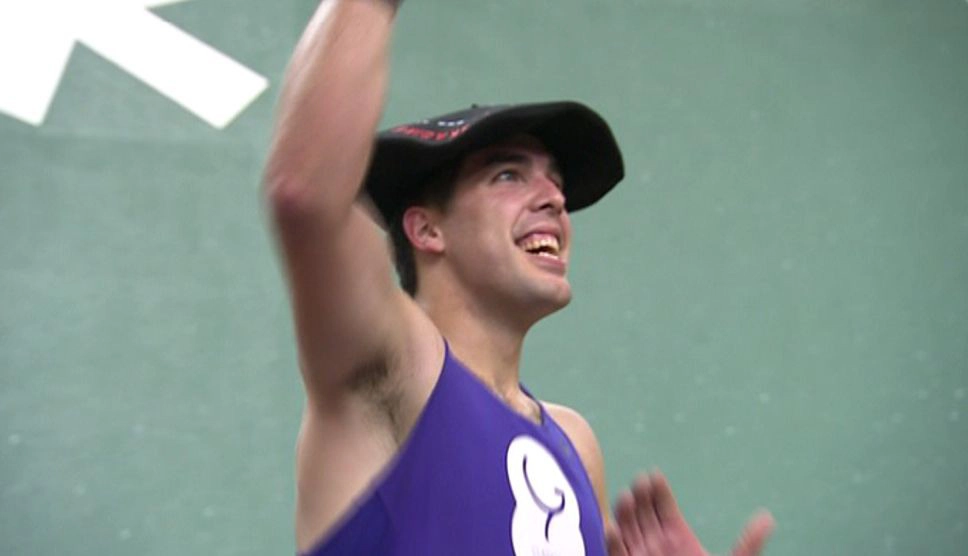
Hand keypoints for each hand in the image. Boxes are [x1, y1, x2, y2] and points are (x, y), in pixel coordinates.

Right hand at [605, 470, 774, 555]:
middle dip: (640, 496)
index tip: (655, 475)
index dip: (659, 490)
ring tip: (627, 497)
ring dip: (625, 513)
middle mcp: (657, 542)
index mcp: (678, 535)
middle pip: (644, 512)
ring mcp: (641, 554)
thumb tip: (768, 518)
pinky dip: (613, 542)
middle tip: (641, 482)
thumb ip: (748, 544)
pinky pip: (617, 553)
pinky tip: (613, 529)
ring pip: (628, 529)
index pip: (665, 506)